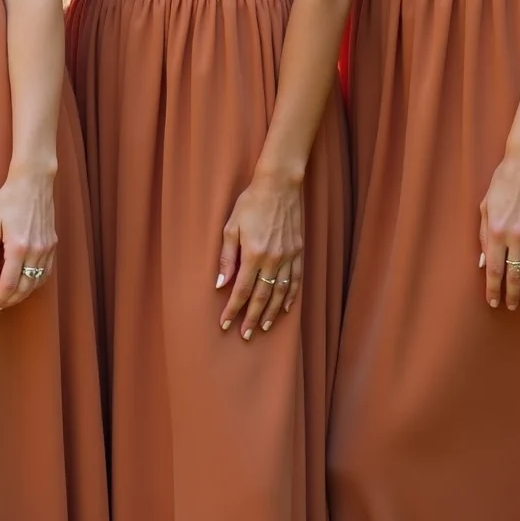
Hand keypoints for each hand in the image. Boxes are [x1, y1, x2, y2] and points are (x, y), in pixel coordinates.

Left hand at [0, 166, 55, 314]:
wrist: (33, 182)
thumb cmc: (9, 199)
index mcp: (18, 247)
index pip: (8, 285)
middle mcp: (36, 252)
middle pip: (24, 289)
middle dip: (8, 301)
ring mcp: (47, 249)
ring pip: (36, 283)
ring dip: (21, 295)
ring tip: (7, 298)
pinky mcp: (53, 245)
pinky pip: (45, 273)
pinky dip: (34, 283)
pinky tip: (24, 284)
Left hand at [216, 170, 304, 339]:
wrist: (279, 186)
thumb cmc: (250, 204)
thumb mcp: (230, 228)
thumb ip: (227, 258)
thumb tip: (221, 284)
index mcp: (254, 254)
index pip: (241, 290)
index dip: (233, 309)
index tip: (226, 323)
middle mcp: (273, 260)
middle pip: (261, 297)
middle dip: (251, 317)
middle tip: (245, 335)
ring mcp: (289, 257)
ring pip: (280, 292)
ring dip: (270, 312)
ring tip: (263, 327)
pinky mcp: (298, 252)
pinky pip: (295, 281)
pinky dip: (290, 297)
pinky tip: (284, 308)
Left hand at [479, 147, 519, 310]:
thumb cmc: (503, 182)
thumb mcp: (485, 207)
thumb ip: (484, 235)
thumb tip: (485, 261)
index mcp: (496, 231)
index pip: (494, 269)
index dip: (493, 289)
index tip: (493, 302)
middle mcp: (517, 235)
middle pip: (514, 274)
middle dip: (511, 293)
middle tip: (511, 306)